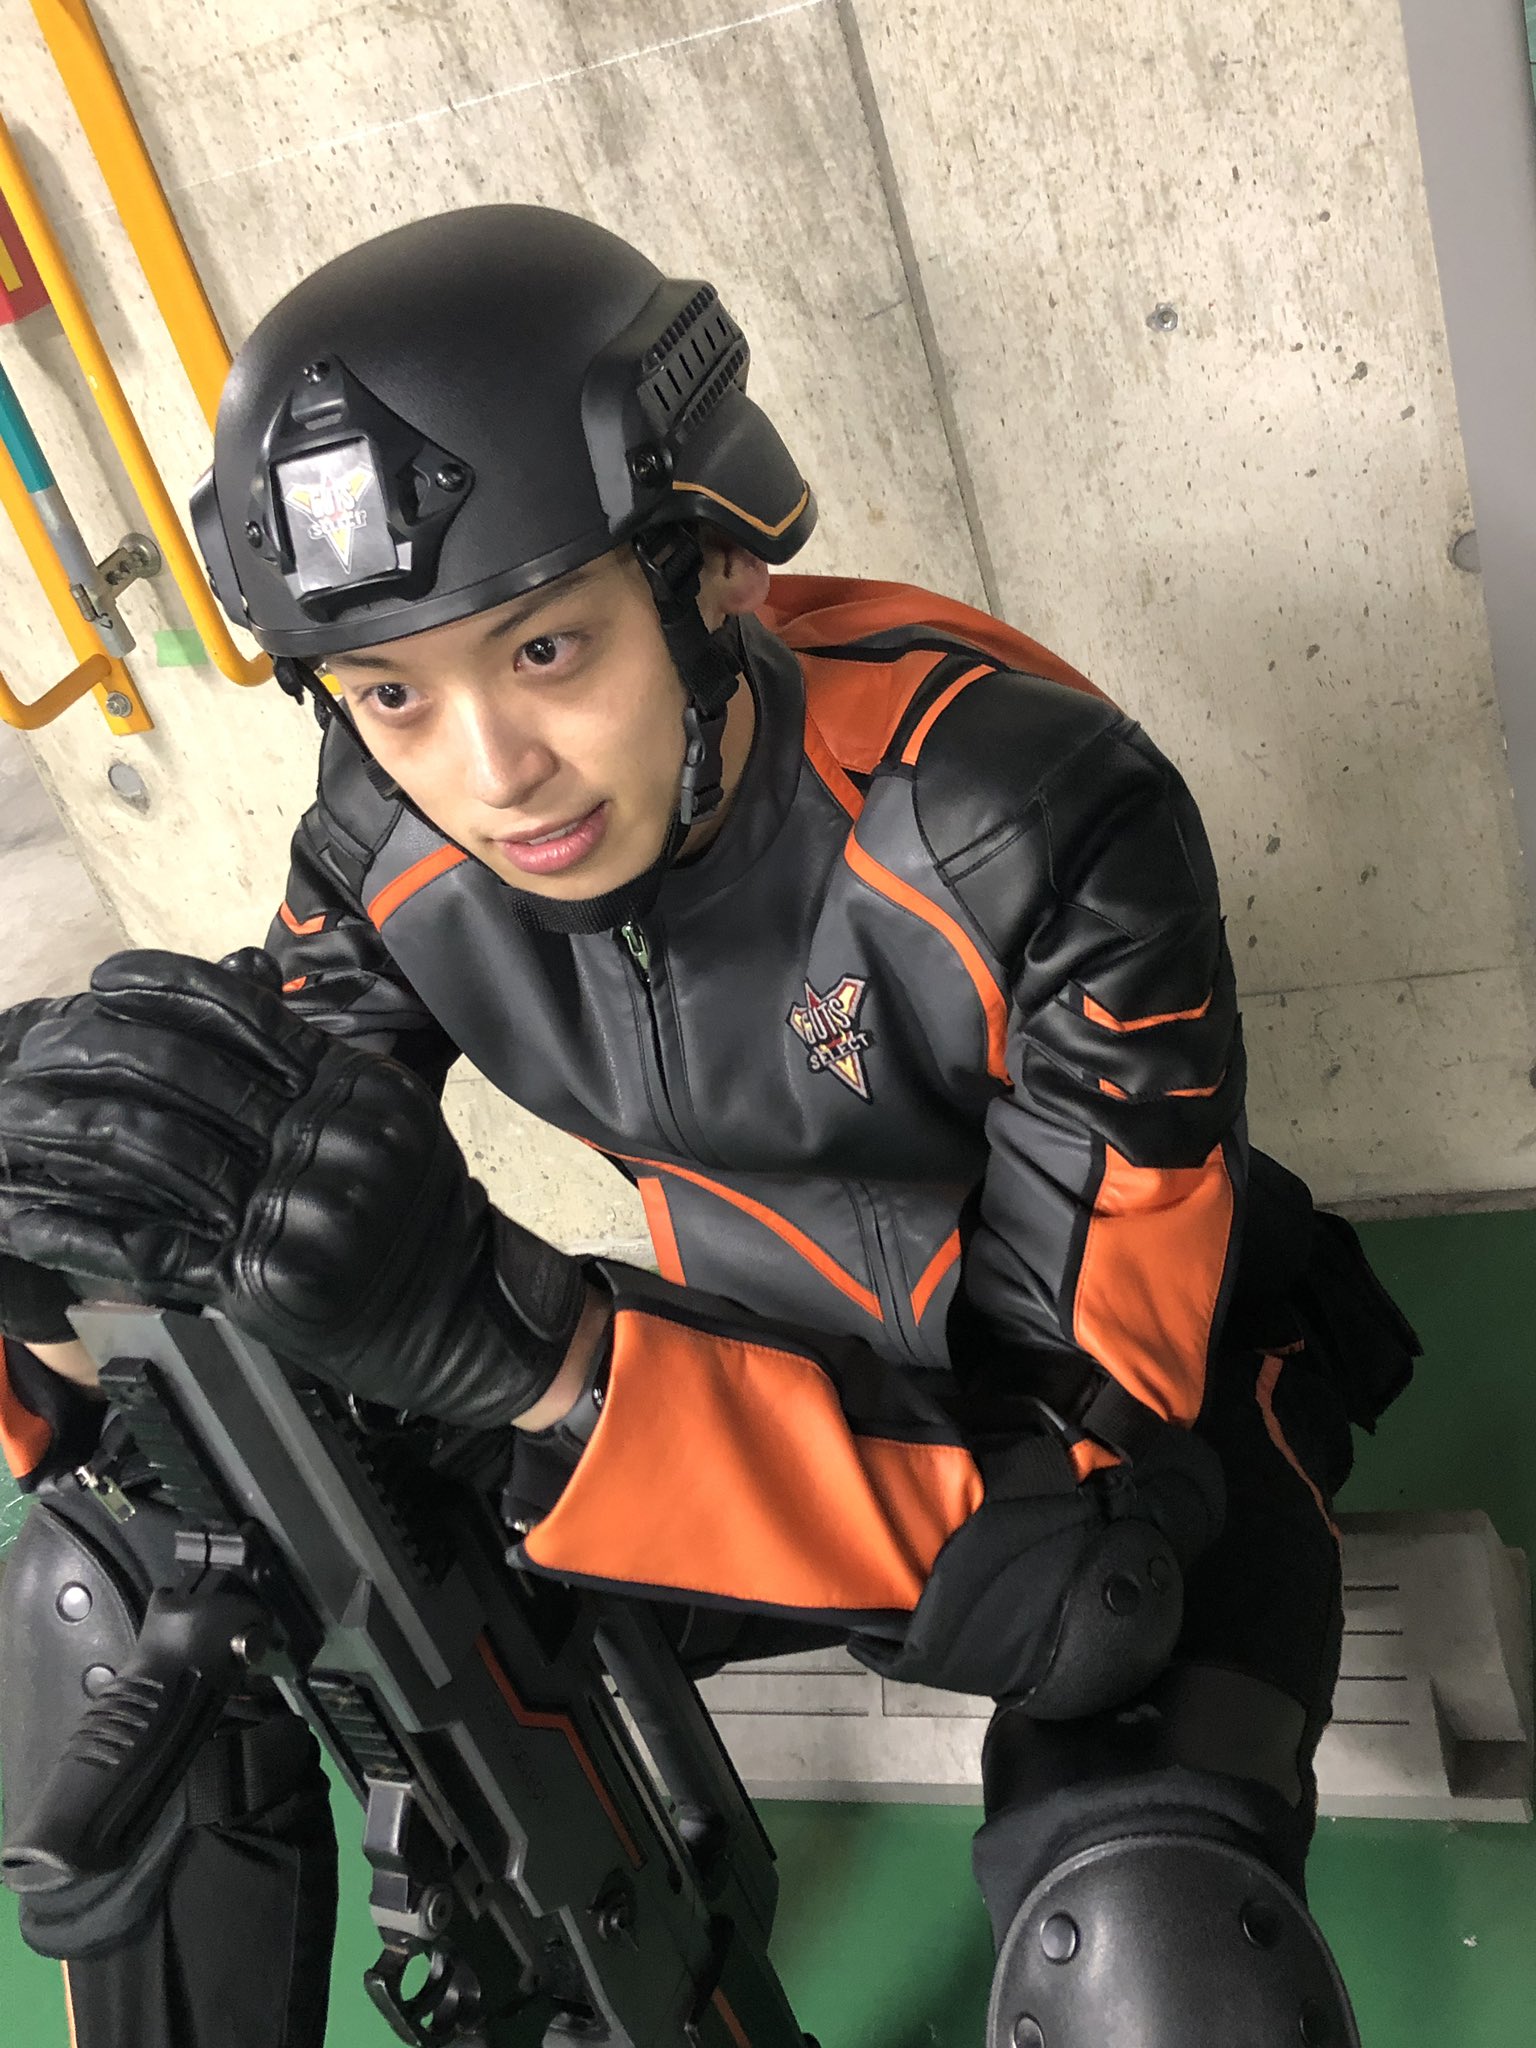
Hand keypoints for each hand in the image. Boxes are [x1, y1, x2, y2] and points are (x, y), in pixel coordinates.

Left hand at [0, 950, 588, 1427]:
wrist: (463, 1312)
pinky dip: (69, 1224)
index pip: (241, 1014)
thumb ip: (313, 1063)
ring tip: (7, 1115)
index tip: (100, 981)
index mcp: (350, 1085)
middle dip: (90, 1052)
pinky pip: (146, 1242)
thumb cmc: (416, 1207)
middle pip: (181, 1073)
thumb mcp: (388, 1112)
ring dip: (59, 1130)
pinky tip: (15, 1208)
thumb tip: (231, 998)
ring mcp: (292, 1209)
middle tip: (33, 1045)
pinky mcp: (259, 1279)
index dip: (161, 989)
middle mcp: (323, 1137)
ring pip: (150, 1150)